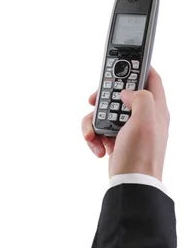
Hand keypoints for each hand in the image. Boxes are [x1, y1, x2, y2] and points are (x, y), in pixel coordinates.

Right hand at [81, 66, 169, 180]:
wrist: (130, 185)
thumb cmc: (141, 156)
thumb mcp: (145, 121)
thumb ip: (140, 97)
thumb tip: (127, 93)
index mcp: (156, 109)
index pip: (151, 77)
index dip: (138, 66)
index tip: (121, 62)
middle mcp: (143, 116)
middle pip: (121, 92)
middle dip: (104, 96)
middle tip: (95, 99)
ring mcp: (129, 128)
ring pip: (105, 111)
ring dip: (94, 121)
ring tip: (93, 134)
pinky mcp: (117, 139)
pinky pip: (99, 128)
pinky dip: (94, 135)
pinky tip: (97, 146)